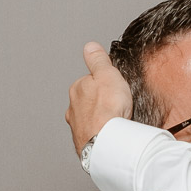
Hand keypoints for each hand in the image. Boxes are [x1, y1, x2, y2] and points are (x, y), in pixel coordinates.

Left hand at [66, 42, 132, 157]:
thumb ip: (98, 61)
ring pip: (90, 120)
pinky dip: (101, 135)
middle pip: (89, 102)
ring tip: (115, 123)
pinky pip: (94, 136)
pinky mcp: (84, 144)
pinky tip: (111, 136)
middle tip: (117, 106)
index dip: (105, 84)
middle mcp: (73, 109)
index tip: (114, 88)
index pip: (90, 81)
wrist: (107, 142)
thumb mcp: (107, 74)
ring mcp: (77, 128)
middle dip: (101, 104)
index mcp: (77, 89)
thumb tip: (90, 47)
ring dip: (100, 121)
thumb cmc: (108, 110)